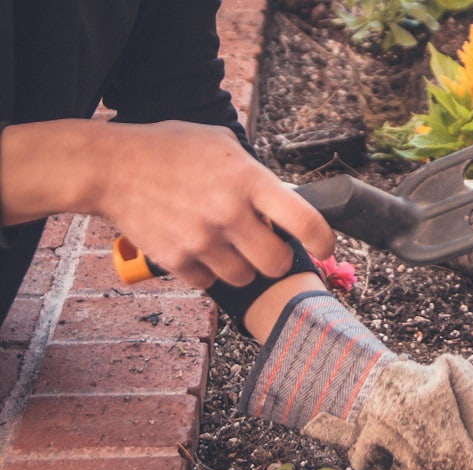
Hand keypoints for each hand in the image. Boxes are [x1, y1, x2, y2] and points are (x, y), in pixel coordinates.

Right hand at [0, 119, 334, 288]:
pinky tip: (197, 248)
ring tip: (226, 244)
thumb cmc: (169, 149)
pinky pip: (208, 283)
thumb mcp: (221, 144)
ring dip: (241, 266)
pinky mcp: (177, 259)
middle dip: (275, 258)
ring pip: (244, 277)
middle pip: (277, 263)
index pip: (305, 221)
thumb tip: (287, 200)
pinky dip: (207, 272)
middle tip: (265, 247)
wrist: (110, 167)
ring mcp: (202, 240)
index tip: (324, 248)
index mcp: (248, 180)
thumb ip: (256, 174)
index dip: (323, 241)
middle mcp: (229, 213)